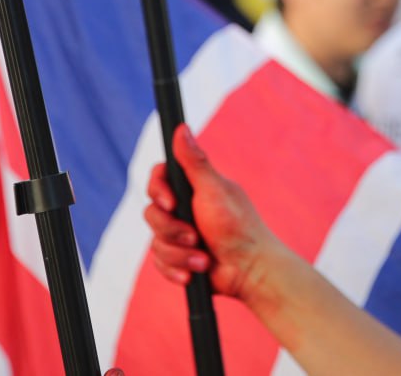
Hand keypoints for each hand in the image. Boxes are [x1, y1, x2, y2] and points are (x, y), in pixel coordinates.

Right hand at [144, 125, 288, 304]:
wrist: (248, 270)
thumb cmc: (237, 226)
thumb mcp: (213, 190)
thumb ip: (194, 162)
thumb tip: (181, 127)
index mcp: (193, 187)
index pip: (159, 178)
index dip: (158, 190)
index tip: (171, 203)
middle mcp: (185, 208)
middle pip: (152, 213)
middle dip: (172, 230)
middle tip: (194, 236)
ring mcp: (180, 233)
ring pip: (156, 241)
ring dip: (179, 254)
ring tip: (203, 259)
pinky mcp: (179, 257)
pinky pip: (161, 263)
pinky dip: (177, 269)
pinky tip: (194, 273)